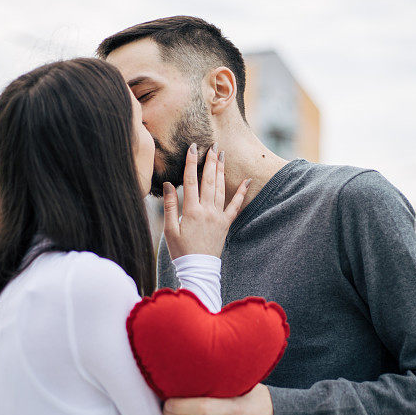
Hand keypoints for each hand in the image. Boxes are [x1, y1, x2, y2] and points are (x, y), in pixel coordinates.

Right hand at [163, 142, 249, 258]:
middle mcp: (207, 210)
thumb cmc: (181, 251)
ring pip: (221, 188)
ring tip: (222, 155)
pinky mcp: (226, 224)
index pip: (191, 180)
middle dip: (210, 161)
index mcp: (191, 211)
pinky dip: (241, 192)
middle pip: (209, 180)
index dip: (192, 162)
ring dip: (221, 170)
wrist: (199, 269)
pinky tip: (246, 181)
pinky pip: (235, 206)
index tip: (193, 147)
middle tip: (212, 145)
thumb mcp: (170, 229)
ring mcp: (218, 216)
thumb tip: (169, 184)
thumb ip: (170, 206)